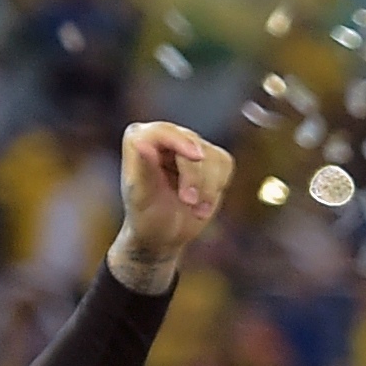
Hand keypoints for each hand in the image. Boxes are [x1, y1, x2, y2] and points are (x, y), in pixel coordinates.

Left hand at [108, 119, 234, 287]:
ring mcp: (189, 145)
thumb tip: (142, 143)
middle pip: (192, 144)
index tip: (198, 157)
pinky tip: (204, 203)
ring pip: (213, 156)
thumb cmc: (146, 215)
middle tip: (190, 203)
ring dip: (208, 187)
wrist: (164, 233)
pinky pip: (225, 164)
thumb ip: (143, 166)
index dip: (182, 142)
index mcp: (140, 137)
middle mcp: (165, 136)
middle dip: (195, 176)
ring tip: (196, 210)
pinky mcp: (210, 158)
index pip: (164, 131)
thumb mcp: (141, 194)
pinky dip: (218, 187)